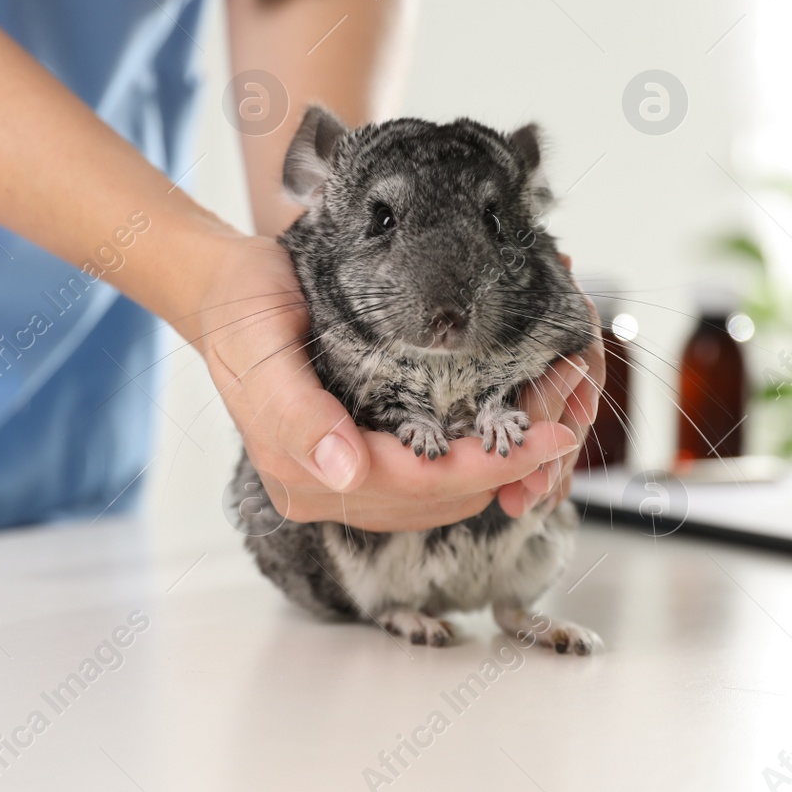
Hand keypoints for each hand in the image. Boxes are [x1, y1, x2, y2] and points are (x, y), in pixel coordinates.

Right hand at [181, 235, 585, 531]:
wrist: (223, 291)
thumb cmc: (242, 307)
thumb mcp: (258, 344)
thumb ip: (293, 411)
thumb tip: (344, 472)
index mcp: (300, 471)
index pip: (414, 485)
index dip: (486, 468)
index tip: (550, 439)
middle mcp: (324, 487)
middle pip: (435, 500)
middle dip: (505, 470)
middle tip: (568, 427)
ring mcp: (341, 479)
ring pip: (438, 498)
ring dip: (495, 469)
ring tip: (550, 425)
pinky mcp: (357, 459)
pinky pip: (427, 479)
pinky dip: (472, 459)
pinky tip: (505, 429)